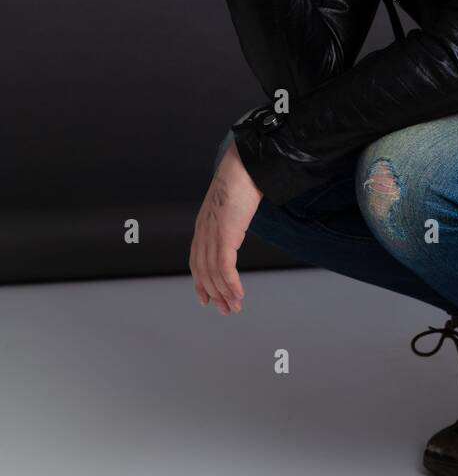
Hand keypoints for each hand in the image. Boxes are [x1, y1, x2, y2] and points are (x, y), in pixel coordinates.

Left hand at [189, 140, 261, 314]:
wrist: (244, 165)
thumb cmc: (242, 179)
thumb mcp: (233, 204)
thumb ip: (231, 217)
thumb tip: (239, 221)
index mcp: (203, 225)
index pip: (196, 261)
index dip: (201, 283)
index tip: (207, 299)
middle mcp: (203, 232)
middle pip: (204, 272)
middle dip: (214, 294)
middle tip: (225, 310)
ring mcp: (213, 234)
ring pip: (214, 273)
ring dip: (225, 293)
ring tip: (235, 306)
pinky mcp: (225, 235)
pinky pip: (225, 267)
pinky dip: (231, 284)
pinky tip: (238, 293)